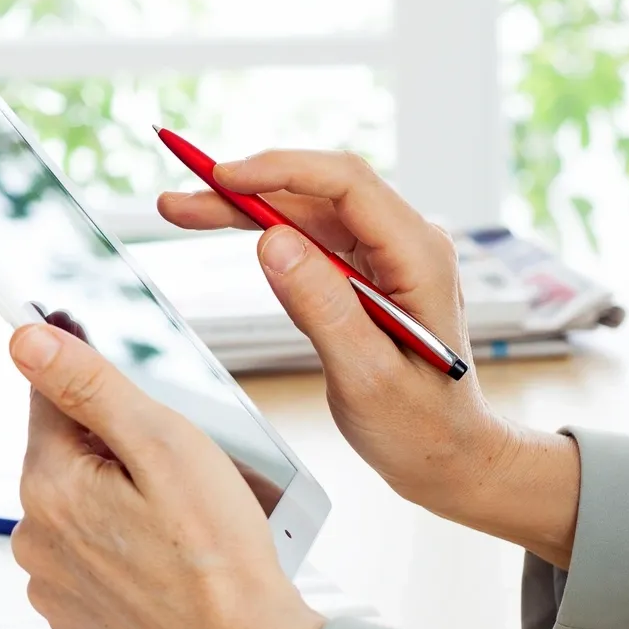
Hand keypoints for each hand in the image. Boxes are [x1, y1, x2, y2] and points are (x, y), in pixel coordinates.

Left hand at [7, 321, 324, 628]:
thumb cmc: (219, 558)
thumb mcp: (164, 444)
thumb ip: (90, 386)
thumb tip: (26, 341)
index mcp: (48, 487)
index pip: (51, 400)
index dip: (97, 389)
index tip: (130, 394)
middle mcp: (34, 539)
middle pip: (66, 459)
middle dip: (115, 456)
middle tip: (176, 482)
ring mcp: (52, 588)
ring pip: (78, 512)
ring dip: (115, 507)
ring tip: (176, 530)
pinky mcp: (75, 624)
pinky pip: (87, 564)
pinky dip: (118, 556)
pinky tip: (163, 565)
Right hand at [159, 149, 579, 567]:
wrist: (450, 457)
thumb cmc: (421, 427)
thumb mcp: (367, 377)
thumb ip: (322, 307)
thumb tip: (270, 241)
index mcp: (420, 256)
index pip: (346, 184)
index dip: (280, 171)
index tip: (222, 177)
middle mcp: (406, 243)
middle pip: (316, 192)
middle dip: (244, 189)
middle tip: (178, 199)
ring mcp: (385, 255)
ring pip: (305, 209)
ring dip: (243, 207)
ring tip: (181, 209)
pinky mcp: (365, 271)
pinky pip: (308, 235)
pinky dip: (260, 230)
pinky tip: (221, 226)